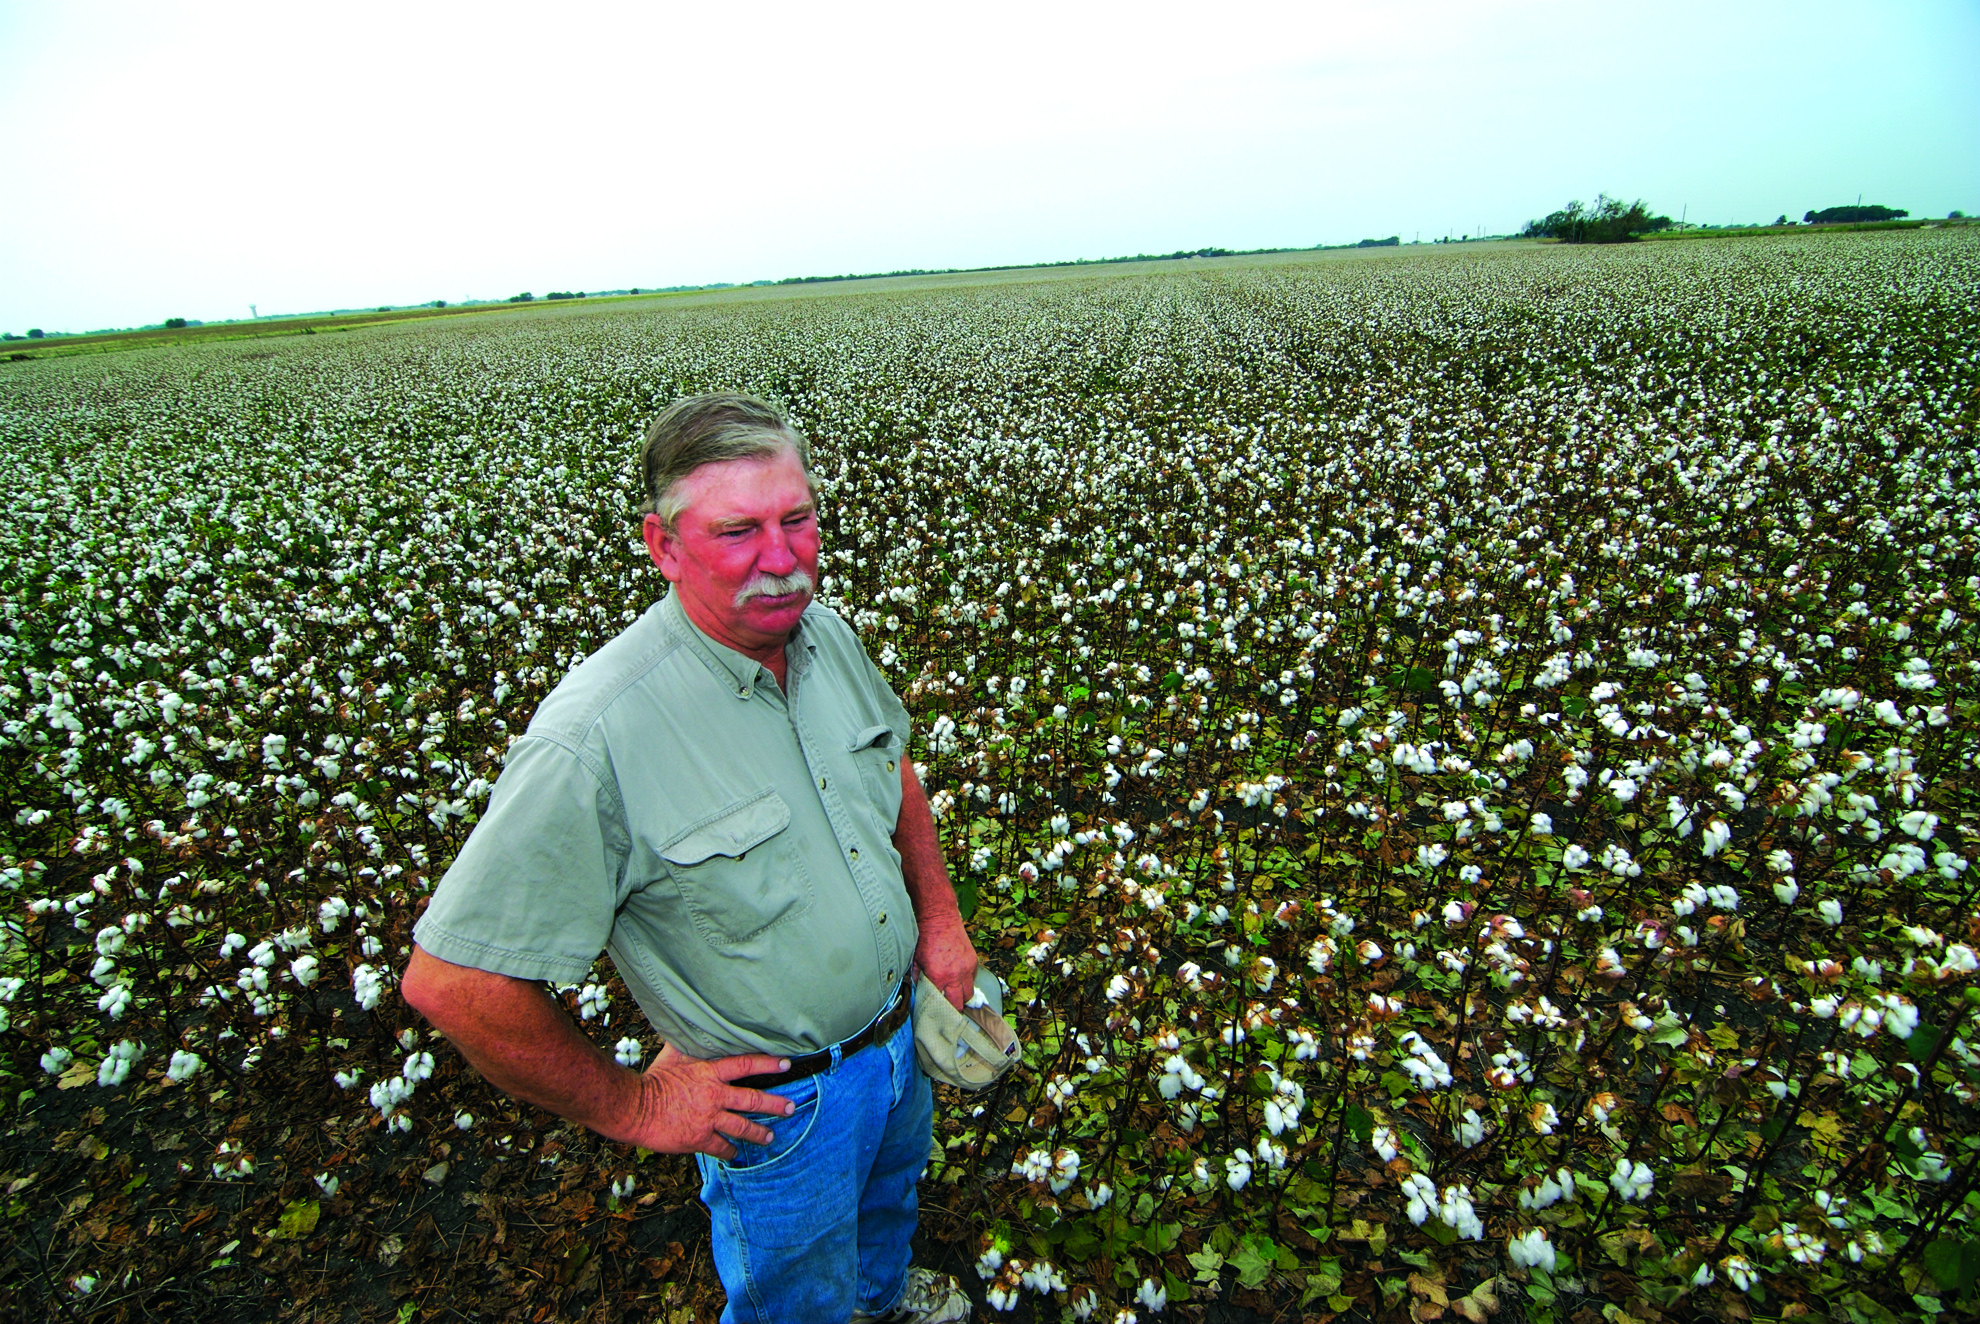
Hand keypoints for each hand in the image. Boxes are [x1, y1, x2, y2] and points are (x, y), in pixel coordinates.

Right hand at [628, 1044, 797, 1159]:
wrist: (634, 1108)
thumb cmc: (653, 1079)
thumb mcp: (674, 1055)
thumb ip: (690, 1044)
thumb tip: (695, 1025)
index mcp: (710, 1072)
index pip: (747, 1065)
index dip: (768, 1064)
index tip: (786, 1065)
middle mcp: (714, 1095)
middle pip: (752, 1099)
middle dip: (774, 1104)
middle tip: (790, 1107)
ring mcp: (708, 1118)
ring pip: (742, 1126)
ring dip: (758, 1132)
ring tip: (770, 1136)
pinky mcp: (699, 1139)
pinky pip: (721, 1147)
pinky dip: (730, 1151)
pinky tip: (735, 1153)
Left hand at [916, 920, 979, 1010]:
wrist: (939, 921)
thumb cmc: (925, 940)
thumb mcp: (916, 961)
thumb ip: (918, 979)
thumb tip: (919, 991)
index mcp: (939, 978)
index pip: (943, 1003)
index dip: (941, 1009)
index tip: (940, 1012)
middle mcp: (955, 976)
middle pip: (960, 1002)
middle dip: (955, 1007)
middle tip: (950, 1009)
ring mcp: (967, 968)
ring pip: (970, 992)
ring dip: (963, 995)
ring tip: (956, 995)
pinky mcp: (973, 961)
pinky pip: (973, 978)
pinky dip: (967, 981)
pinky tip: (959, 978)